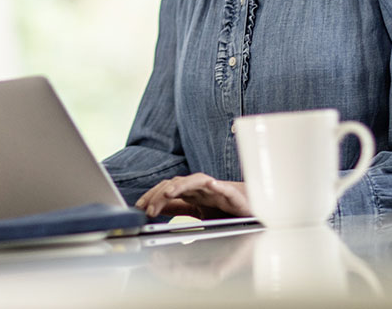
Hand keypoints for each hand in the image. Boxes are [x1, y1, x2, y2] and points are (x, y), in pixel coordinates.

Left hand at [135, 173, 251, 219]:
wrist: (252, 208)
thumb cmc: (226, 208)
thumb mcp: (197, 211)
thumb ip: (178, 208)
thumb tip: (157, 208)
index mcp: (192, 193)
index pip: (168, 189)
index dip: (152, 196)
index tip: (139, 207)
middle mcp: (202, 188)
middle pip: (177, 183)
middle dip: (160, 194)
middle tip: (148, 209)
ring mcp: (216, 190)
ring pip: (197, 180)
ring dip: (181, 185)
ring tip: (169, 193)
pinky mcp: (234, 195)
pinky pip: (226, 189)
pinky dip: (218, 186)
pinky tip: (212, 186)